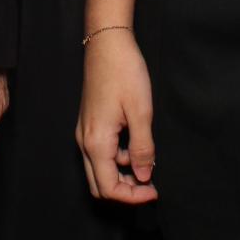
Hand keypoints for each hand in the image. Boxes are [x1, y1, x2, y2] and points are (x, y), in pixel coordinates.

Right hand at [77, 31, 157, 204]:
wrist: (107, 43)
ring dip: (122, 173)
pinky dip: (118, 158)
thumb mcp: (141, 112)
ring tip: (147, 159)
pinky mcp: (90, 123)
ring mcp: (85, 131)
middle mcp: (85, 141)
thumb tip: (144, 176)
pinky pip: (100, 153)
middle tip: (150, 184)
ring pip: (99, 169)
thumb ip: (143, 148)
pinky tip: (136, 143)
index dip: (132, 197)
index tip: (154, 190)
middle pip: (99, 184)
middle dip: (125, 190)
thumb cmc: (124, 73)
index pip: (108, 188)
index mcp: (96, 142)